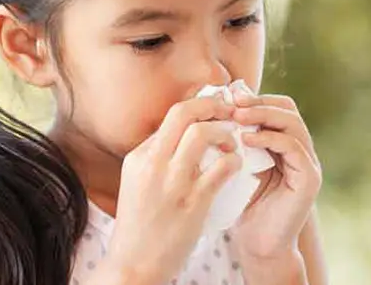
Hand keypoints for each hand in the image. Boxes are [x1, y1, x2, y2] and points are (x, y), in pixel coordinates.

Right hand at [101, 96, 242, 284]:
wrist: (134, 265)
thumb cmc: (139, 224)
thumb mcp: (136, 182)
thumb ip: (156, 158)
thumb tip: (181, 136)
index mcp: (139, 157)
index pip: (171, 115)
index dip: (199, 106)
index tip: (214, 110)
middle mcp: (153, 164)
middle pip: (183, 113)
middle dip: (211, 105)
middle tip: (229, 111)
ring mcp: (173, 182)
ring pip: (202, 134)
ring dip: (224, 132)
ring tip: (232, 143)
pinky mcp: (193, 203)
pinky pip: (222, 168)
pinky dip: (234, 160)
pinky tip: (236, 165)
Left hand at [229, 87, 321, 259]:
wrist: (256, 244)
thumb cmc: (240, 204)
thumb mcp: (233, 163)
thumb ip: (231, 138)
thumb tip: (215, 106)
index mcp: (283, 142)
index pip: (275, 105)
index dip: (253, 97)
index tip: (226, 95)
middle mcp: (300, 149)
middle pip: (287, 108)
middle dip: (258, 101)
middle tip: (232, 102)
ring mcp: (308, 163)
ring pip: (292, 123)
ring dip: (263, 115)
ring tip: (236, 116)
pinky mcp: (309, 178)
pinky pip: (294, 147)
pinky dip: (270, 138)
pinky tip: (246, 139)